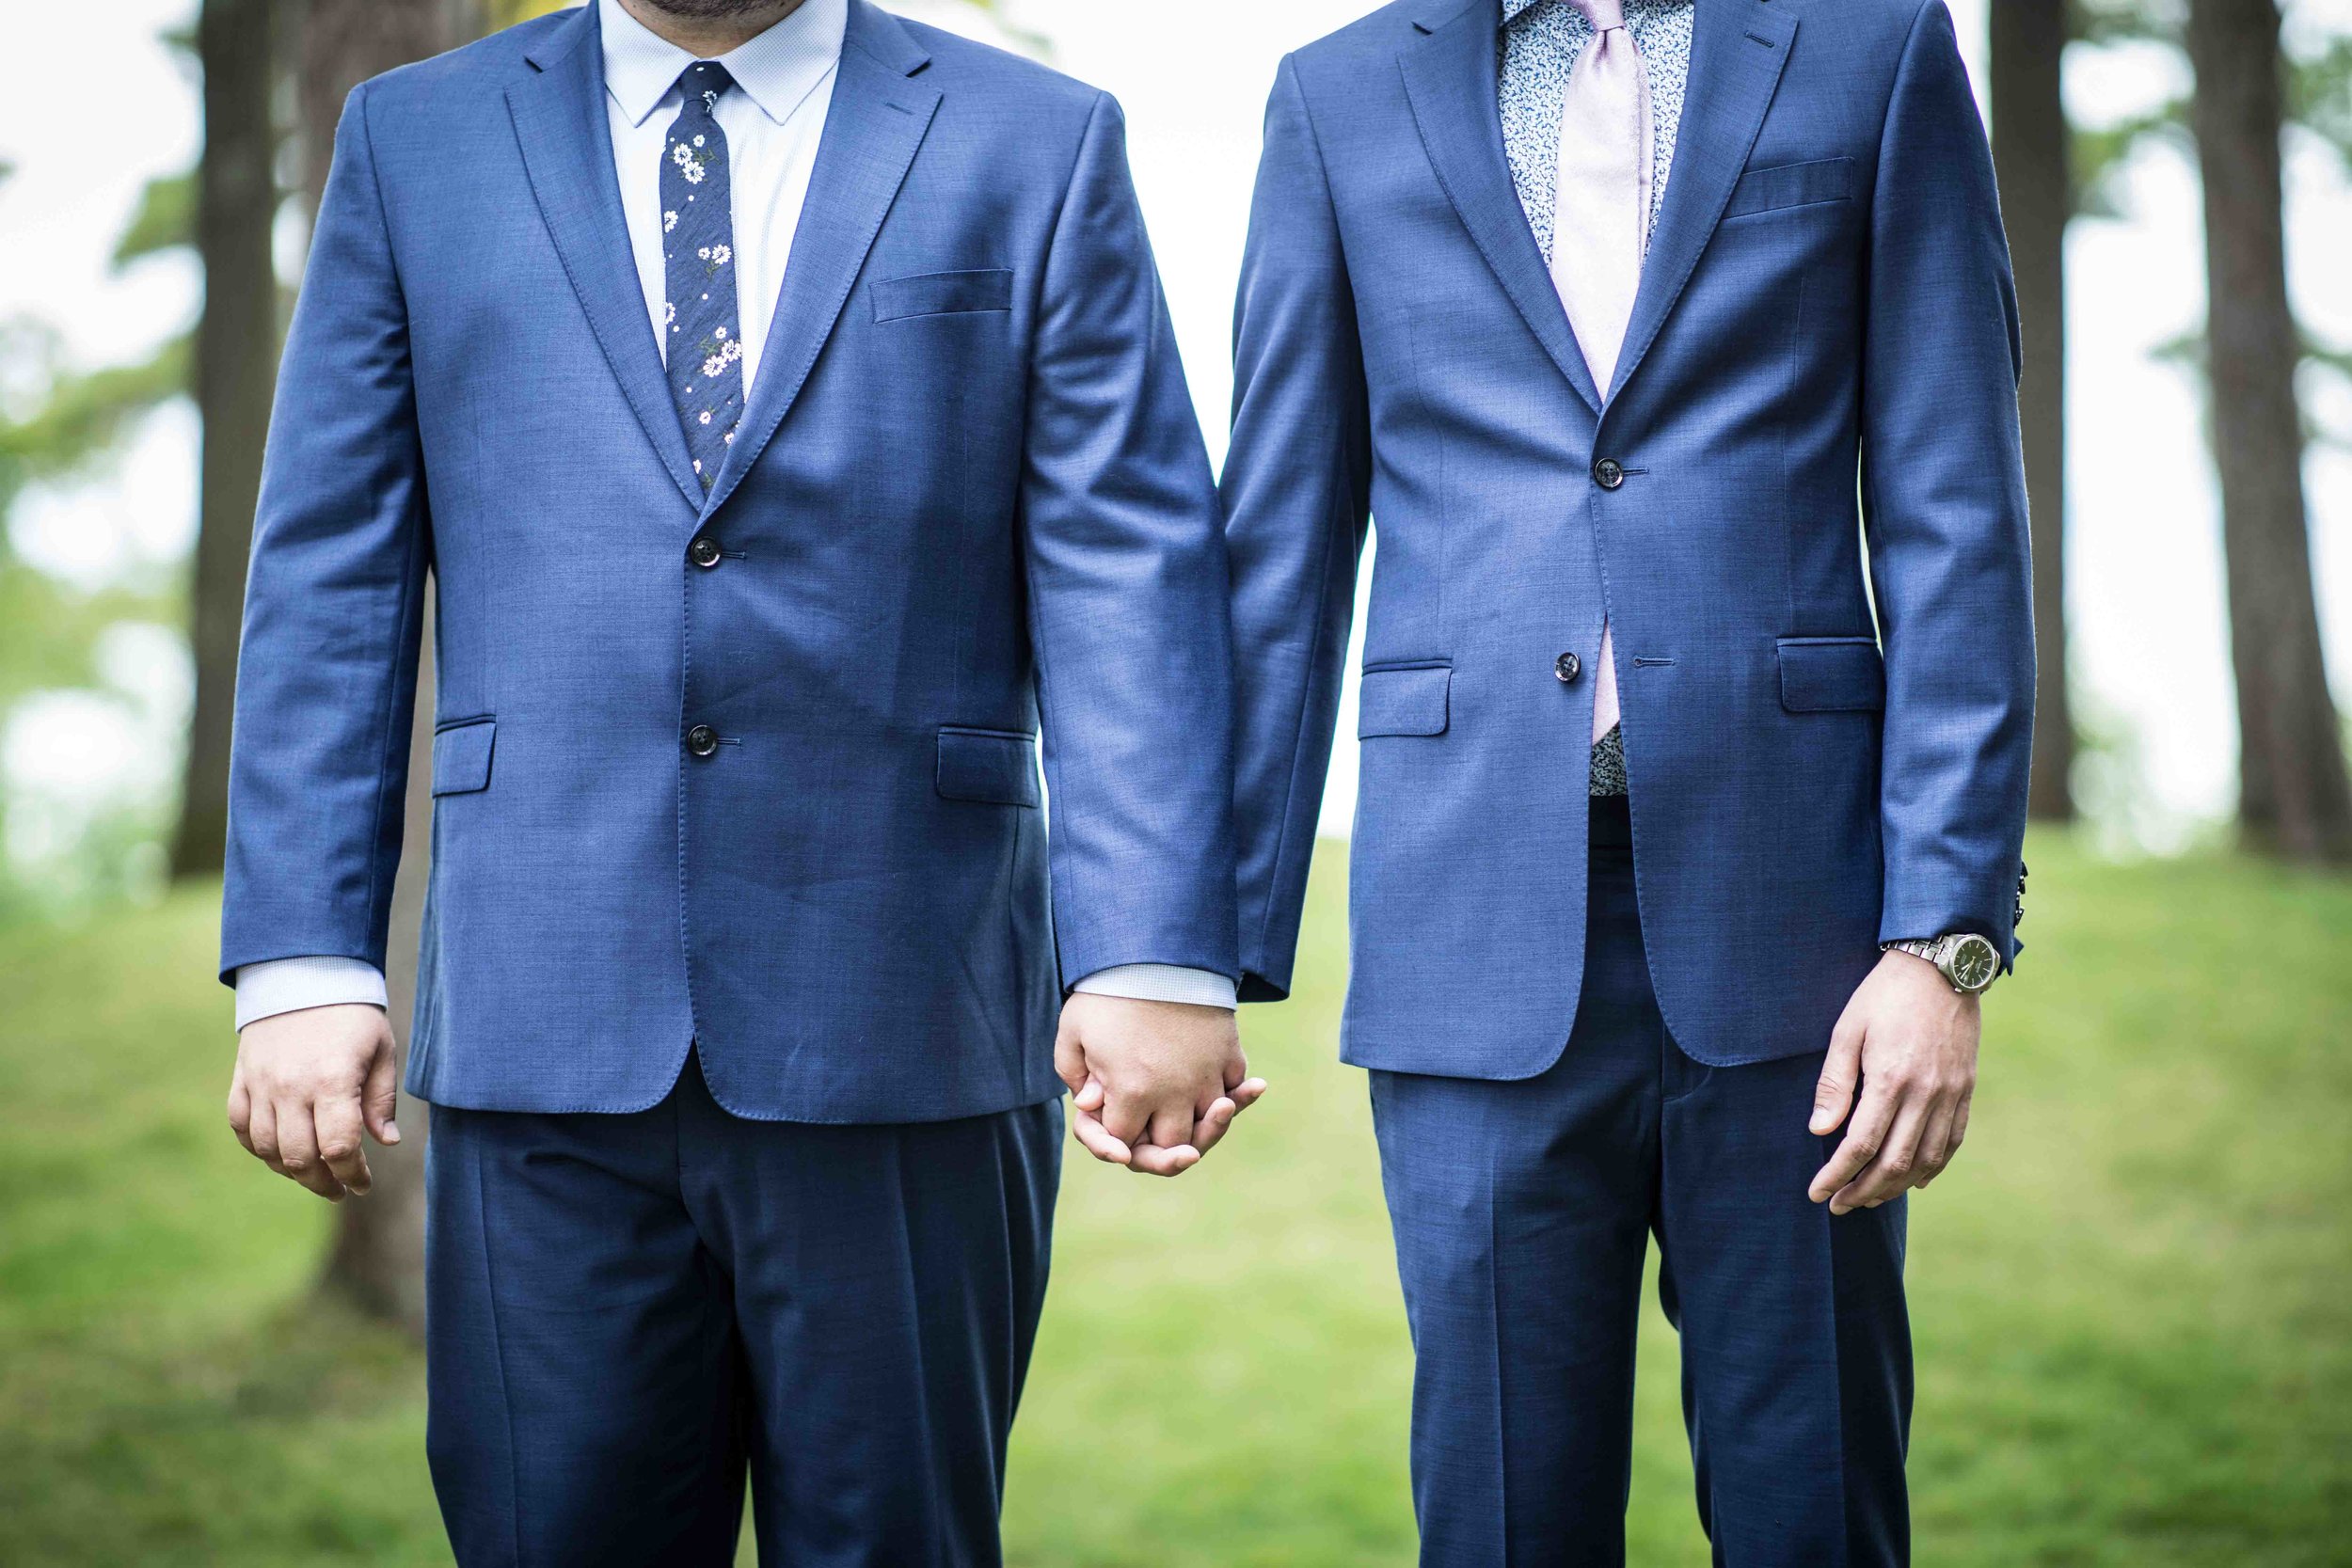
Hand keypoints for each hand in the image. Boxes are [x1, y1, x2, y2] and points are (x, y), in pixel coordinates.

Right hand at [227, 1004, 401, 1201]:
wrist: (304, 974)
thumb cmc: (352, 1014)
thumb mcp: (381, 1051)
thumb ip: (381, 1100)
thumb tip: (385, 1143)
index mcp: (331, 1081)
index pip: (338, 1148)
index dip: (352, 1175)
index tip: (364, 1185)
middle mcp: (291, 1088)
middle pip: (299, 1158)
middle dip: (323, 1183)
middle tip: (340, 1189)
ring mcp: (261, 1085)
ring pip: (267, 1149)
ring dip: (291, 1171)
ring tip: (314, 1175)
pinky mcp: (242, 1079)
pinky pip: (241, 1127)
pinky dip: (258, 1148)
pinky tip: (280, 1153)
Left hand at [1055, 994, 1266, 1177]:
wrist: (1156, 949)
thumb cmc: (1108, 991)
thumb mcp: (1073, 1031)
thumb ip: (1074, 1074)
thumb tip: (1087, 1105)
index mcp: (1131, 1092)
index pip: (1124, 1142)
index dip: (1115, 1140)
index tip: (1112, 1121)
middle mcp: (1173, 1093)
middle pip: (1172, 1144)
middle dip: (1160, 1147)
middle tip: (1155, 1134)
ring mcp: (1206, 1074)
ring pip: (1210, 1122)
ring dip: (1202, 1125)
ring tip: (1193, 1116)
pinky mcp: (1228, 1052)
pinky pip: (1235, 1087)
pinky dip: (1234, 1094)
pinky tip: (1225, 1093)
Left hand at [1807, 949, 1978, 1214]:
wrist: (1941, 967)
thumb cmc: (1883, 995)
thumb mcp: (1847, 1030)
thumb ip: (1835, 1082)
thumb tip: (1819, 1130)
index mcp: (1891, 1079)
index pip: (1860, 1145)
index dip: (1836, 1175)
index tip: (1817, 1192)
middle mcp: (1926, 1094)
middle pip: (1894, 1163)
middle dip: (1863, 1191)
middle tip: (1838, 1205)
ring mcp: (1951, 1094)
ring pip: (1926, 1160)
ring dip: (1896, 1187)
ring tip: (1868, 1197)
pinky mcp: (1966, 1090)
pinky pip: (1952, 1142)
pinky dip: (1932, 1168)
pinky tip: (1914, 1181)